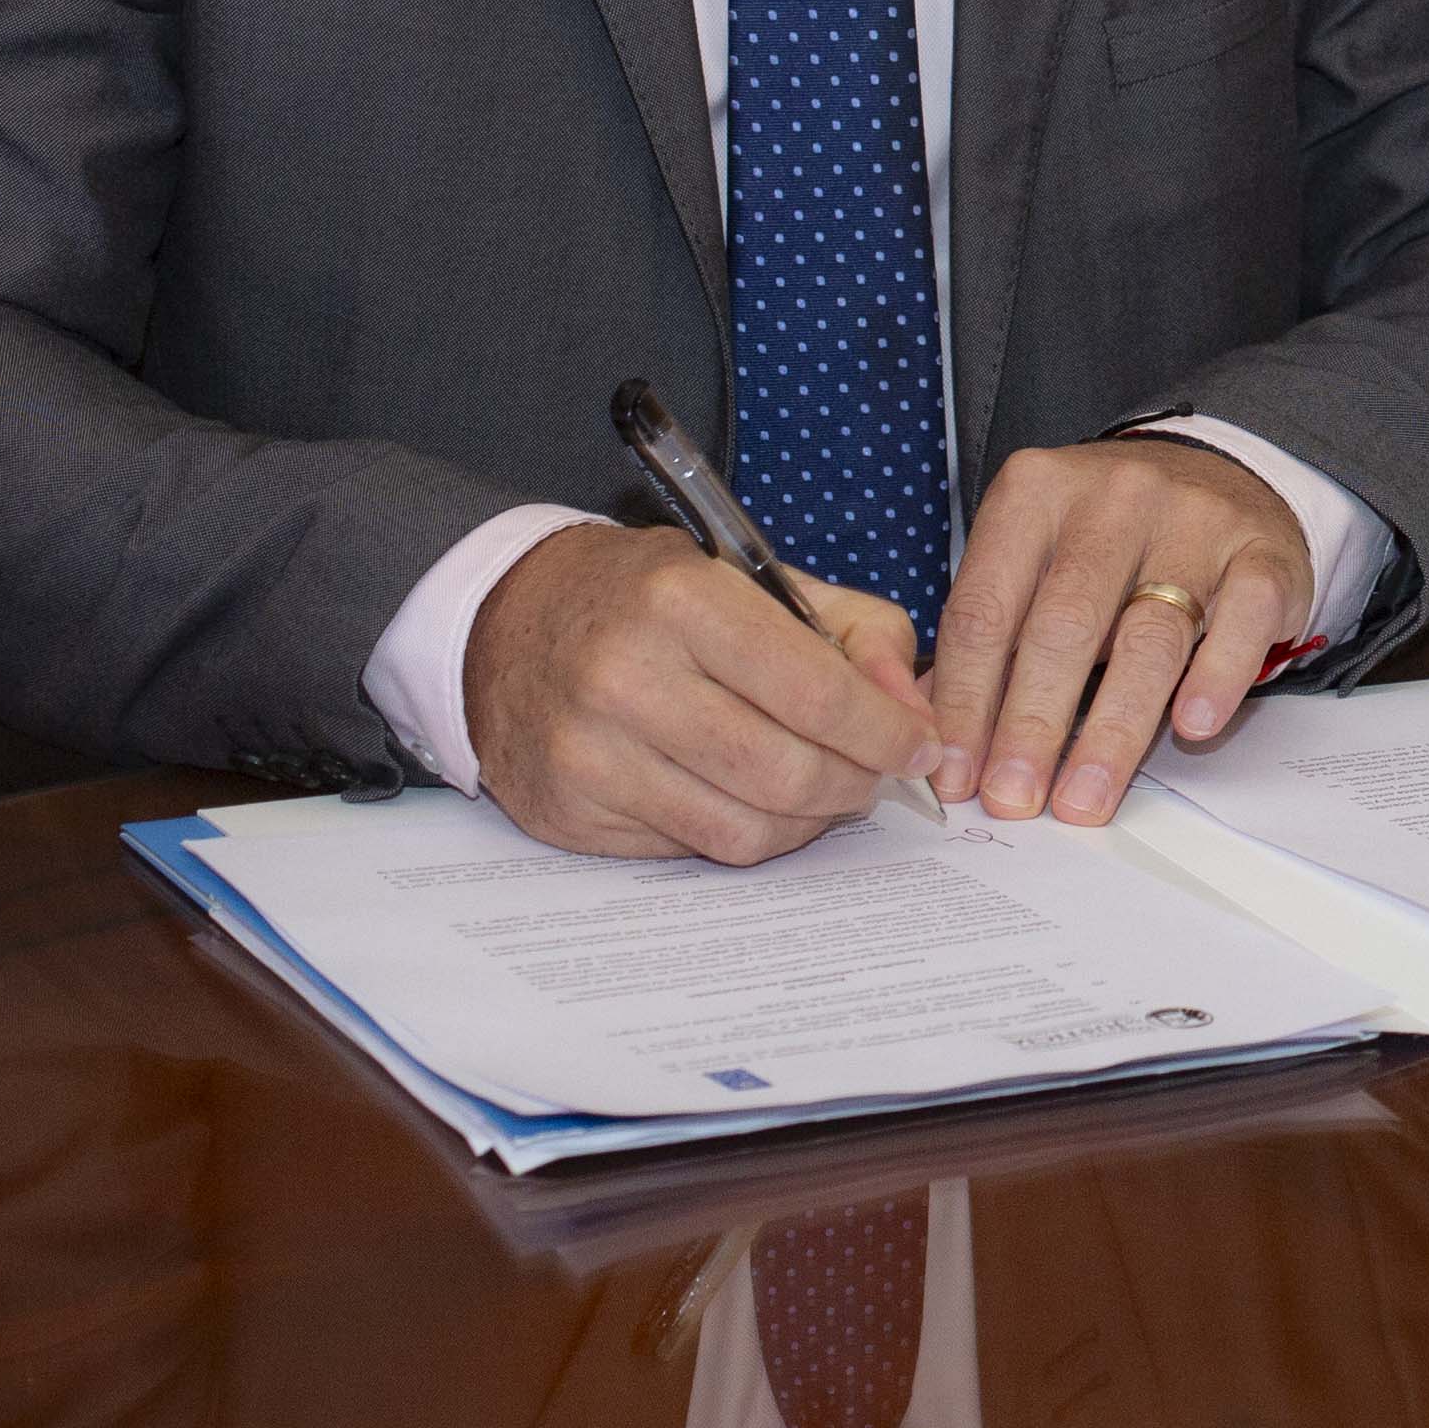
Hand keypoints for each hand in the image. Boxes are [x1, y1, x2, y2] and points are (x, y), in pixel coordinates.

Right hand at [463, 523, 935, 863]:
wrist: (507, 621)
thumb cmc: (650, 597)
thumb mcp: (755, 577)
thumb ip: (855, 631)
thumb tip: (913, 712)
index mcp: (680, 600)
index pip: (814, 692)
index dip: (884, 733)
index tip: (921, 748)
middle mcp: (625, 678)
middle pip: (785, 772)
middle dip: (855, 785)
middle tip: (876, 777)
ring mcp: (587, 753)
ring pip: (743, 831)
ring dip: (806, 822)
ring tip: (824, 793)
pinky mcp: (567, 813)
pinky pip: (689, 850)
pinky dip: (741, 833)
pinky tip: (750, 800)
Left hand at [929, 437, 1314, 824]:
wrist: (1222, 477)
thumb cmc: (1109, 541)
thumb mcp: (1035, 561)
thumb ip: (990, 633)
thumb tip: (933, 735)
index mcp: (1035, 493)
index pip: (984, 610)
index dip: (964, 702)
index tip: (955, 776)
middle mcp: (1114, 497)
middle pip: (1062, 625)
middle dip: (1031, 724)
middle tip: (1013, 798)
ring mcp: (1194, 521)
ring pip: (1148, 635)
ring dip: (1112, 729)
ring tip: (1085, 797)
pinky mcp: (1262, 553)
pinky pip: (1241, 618)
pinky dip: (1216, 676)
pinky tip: (1191, 726)